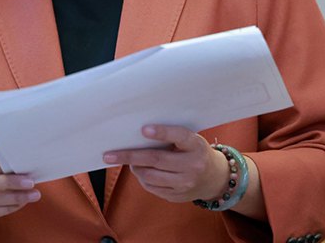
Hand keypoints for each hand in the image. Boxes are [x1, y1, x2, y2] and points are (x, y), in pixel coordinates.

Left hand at [102, 125, 228, 202]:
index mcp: (196, 145)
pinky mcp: (178, 196)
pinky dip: (142, 178)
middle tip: (109, 155)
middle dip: (130, 156)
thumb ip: (171, 137)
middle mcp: (193, 165)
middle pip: (156, 160)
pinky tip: (141, 171)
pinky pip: (152, 187)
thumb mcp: (190, 140)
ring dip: (135, 168)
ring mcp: (185, 183)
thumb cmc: (195, 151)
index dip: (162, 132)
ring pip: (150, 176)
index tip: (143, 129)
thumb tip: (138, 134)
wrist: (215, 178)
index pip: (179, 136)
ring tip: (130, 161)